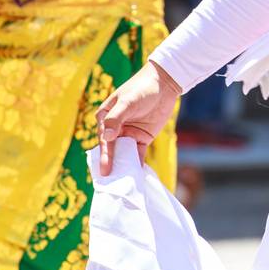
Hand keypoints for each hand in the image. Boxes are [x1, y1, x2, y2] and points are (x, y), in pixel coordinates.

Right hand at [97, 61, 181, 175]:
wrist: (165, 84)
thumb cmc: (142, 88)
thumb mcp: (129, 102)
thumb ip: (116, 118)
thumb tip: (106, 137)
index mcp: (105, 117)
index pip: (103, 139)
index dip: (104, 155)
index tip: (105, 170)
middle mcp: (114, 128)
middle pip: (111, 150)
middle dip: (112, 165)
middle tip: (111, 184)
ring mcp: (128, 134)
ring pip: (123, 154)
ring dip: (123, 167)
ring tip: (123, 185)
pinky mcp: (141, 138)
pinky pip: (137, 154)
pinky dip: (136, 165)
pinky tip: (136, 178)